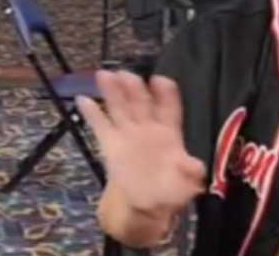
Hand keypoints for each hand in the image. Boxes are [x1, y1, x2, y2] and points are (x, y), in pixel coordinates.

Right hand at [77, 70, 205, 214]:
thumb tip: (196, 166)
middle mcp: (147, 127)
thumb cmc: (169, 190)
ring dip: (112, 91)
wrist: (146, 204)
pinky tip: (82, 99)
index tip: (160, 81)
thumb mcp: (186, 184)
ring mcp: (128, 133)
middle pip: (140, 102)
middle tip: (125, 74)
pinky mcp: (110, 142)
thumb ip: (190, 173)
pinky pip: (100, 124)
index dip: (165, 94)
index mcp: (168, 133)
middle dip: (134, 87)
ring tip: (104, 75)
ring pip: (119, 107)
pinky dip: (91, 112)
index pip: (168, 108)